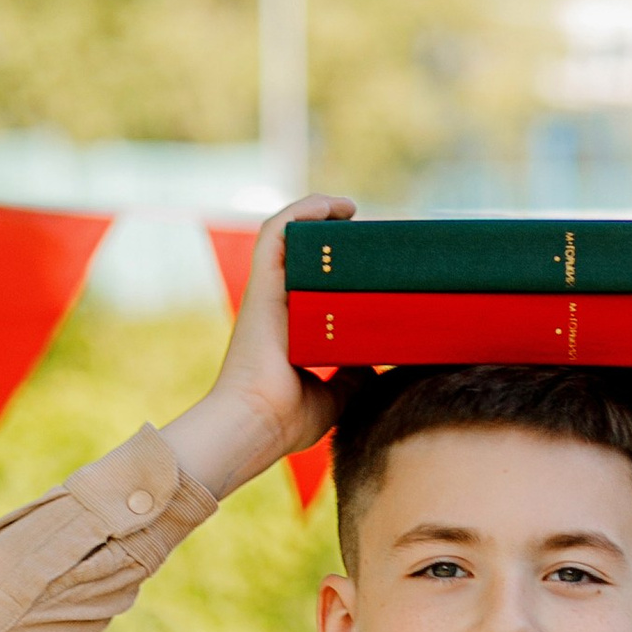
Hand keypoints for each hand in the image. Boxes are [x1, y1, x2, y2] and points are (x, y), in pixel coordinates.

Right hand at [161, 197, 351, 499]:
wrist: (252, 426)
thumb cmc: (283, 420)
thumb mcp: (334, 397)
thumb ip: (354, 378)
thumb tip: (379, 364)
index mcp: (292, 330)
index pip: (314, 285)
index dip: (338, 268)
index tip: (371, 263)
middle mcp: (278, 306)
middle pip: (304, 255)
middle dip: (332, 238)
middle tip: (367, 235)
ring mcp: (268, 293)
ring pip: (288, 236)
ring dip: (316, 214)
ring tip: (348, 209)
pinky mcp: (262, 286)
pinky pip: (277, 232)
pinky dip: (301, 212)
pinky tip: (331, 206)